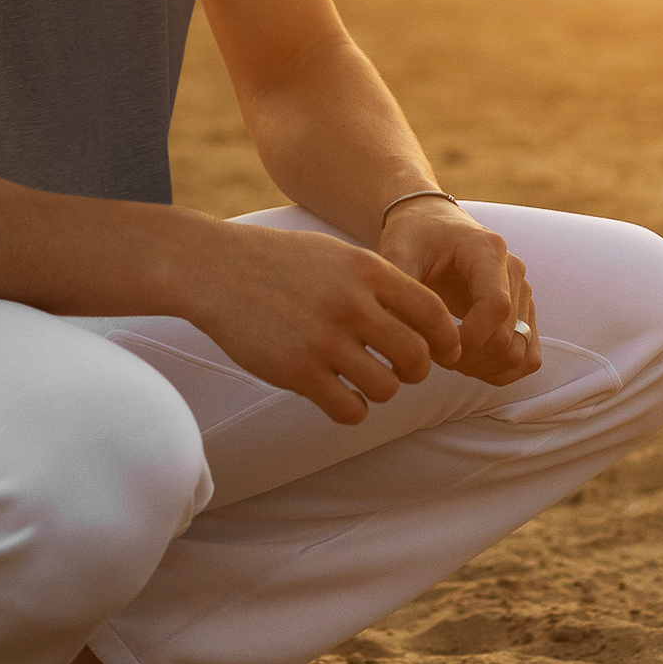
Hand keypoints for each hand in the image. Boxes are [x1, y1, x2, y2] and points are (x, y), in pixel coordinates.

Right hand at [187, 223, 466, 425]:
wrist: (214, 268)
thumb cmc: (279, 261)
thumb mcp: (336, 254)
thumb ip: (379, 282)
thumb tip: (427, 319)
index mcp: (367, 270)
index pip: (434, 313)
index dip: (448, 340)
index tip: (445, 354)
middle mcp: (351, 304)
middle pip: (417, 357)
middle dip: (416, 371)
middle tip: (400, 370)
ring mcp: (323, 339)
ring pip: (387, 389)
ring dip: (382, 391)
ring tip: (362, 380)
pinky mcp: (296, 371)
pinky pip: (350, 409)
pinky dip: (353, 409)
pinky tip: (339, 395)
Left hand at [378, 198, 539, 386]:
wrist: (431, 222)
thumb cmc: (415, 234)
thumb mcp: (398, 251)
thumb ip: (399, 287)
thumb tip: (402, 334)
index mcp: (488, 251)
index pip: (497, 308)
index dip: (468, 339)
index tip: (432, 345)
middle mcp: (514, 272)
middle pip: (507, 337)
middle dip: (466, 357)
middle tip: (430, 354)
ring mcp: (523, 294)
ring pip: (520, 353)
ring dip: (483, 368)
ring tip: (447, 358)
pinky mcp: (522, 312)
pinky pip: (528, 356)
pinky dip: (501, 371)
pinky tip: (467, 364)